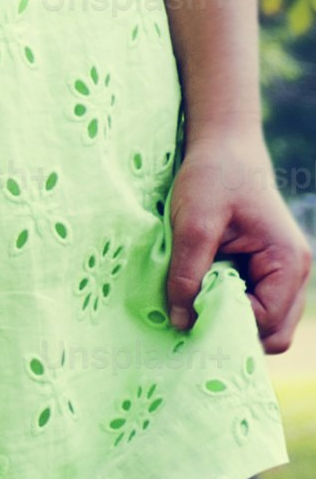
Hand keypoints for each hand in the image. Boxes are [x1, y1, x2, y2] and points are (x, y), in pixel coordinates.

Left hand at [166, 132, 310, 348]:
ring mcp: (286, 273)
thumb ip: (186, 274)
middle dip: (233, 329)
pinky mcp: (269, 269)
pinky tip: (202, 289)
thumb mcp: (192, 223)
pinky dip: (231, 303)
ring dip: (231, 317)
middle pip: (274, 332)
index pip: (266, 322)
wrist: (225, 146)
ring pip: (267, 322)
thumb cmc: (212, 177)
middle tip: (190, 317)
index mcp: (287, 263)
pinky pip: (257, 303)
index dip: (228, 324)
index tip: (188, 314)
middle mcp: (296, 274)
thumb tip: (180, 322)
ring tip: (195, 300)